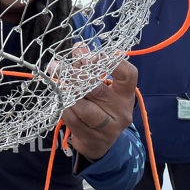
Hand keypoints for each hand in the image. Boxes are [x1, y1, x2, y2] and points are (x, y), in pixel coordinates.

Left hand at [59, 45, 137, 160]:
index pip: (128, 75)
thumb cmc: (100, 107)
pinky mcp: (93, 139)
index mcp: (126, 94)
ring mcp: (109, 128)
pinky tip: (61, 102)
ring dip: (68, 95)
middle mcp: (122, 111)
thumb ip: (91, 67)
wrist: (100, 143)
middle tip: (60, 67)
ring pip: (83, 107)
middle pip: (98, 90)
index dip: (112, 61)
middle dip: (76, 76)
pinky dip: (64, 108)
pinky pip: (73, 120)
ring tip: (60, 87)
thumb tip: (78, 46)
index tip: (93, 55)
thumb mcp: (102, 87)